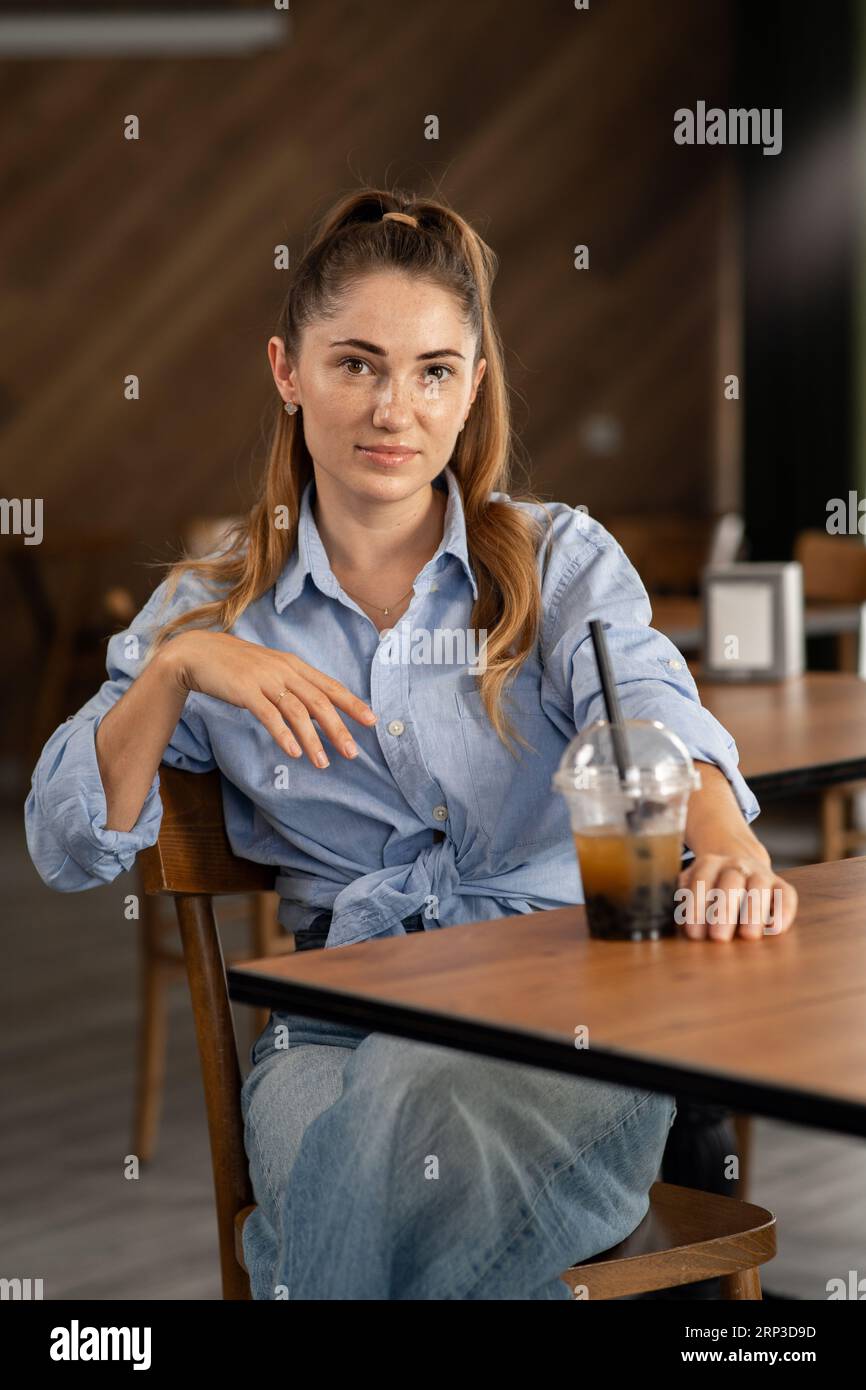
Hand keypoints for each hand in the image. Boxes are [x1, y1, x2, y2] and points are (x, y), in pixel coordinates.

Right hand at [161, 630, 377, 767]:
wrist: (199, 653)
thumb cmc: (237, 665)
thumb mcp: (271, 670)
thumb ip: (294, 685)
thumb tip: (318, 709)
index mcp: (294, 665)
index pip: (330, 686)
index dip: (352, 703)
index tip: (372, 721)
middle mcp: (285, 670)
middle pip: (319, 701)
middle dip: (338, 728)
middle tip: (353, 752)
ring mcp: (265, 679)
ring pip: (297, 711)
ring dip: (312, 739)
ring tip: (322, 763)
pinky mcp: (245, 691)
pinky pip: (269, 715)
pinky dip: (283, 734)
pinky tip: (294, 751)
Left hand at [675, 848, 797, 941]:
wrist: (739, 865)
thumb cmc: (709, 887)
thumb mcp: (690, 888)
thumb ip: (681, 902)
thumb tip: (669, 919)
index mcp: (708, 863)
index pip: (700, 881)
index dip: (697, 907)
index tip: (694, 933)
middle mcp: (734, 864)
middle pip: (731, 881)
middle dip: (724, 910)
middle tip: (719, 938)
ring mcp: (759, 873)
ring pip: (760, 886)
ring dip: (754, 911)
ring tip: (748, 936)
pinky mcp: (780, 885)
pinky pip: (787, 895)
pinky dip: (784, 911)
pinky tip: (776, 929)